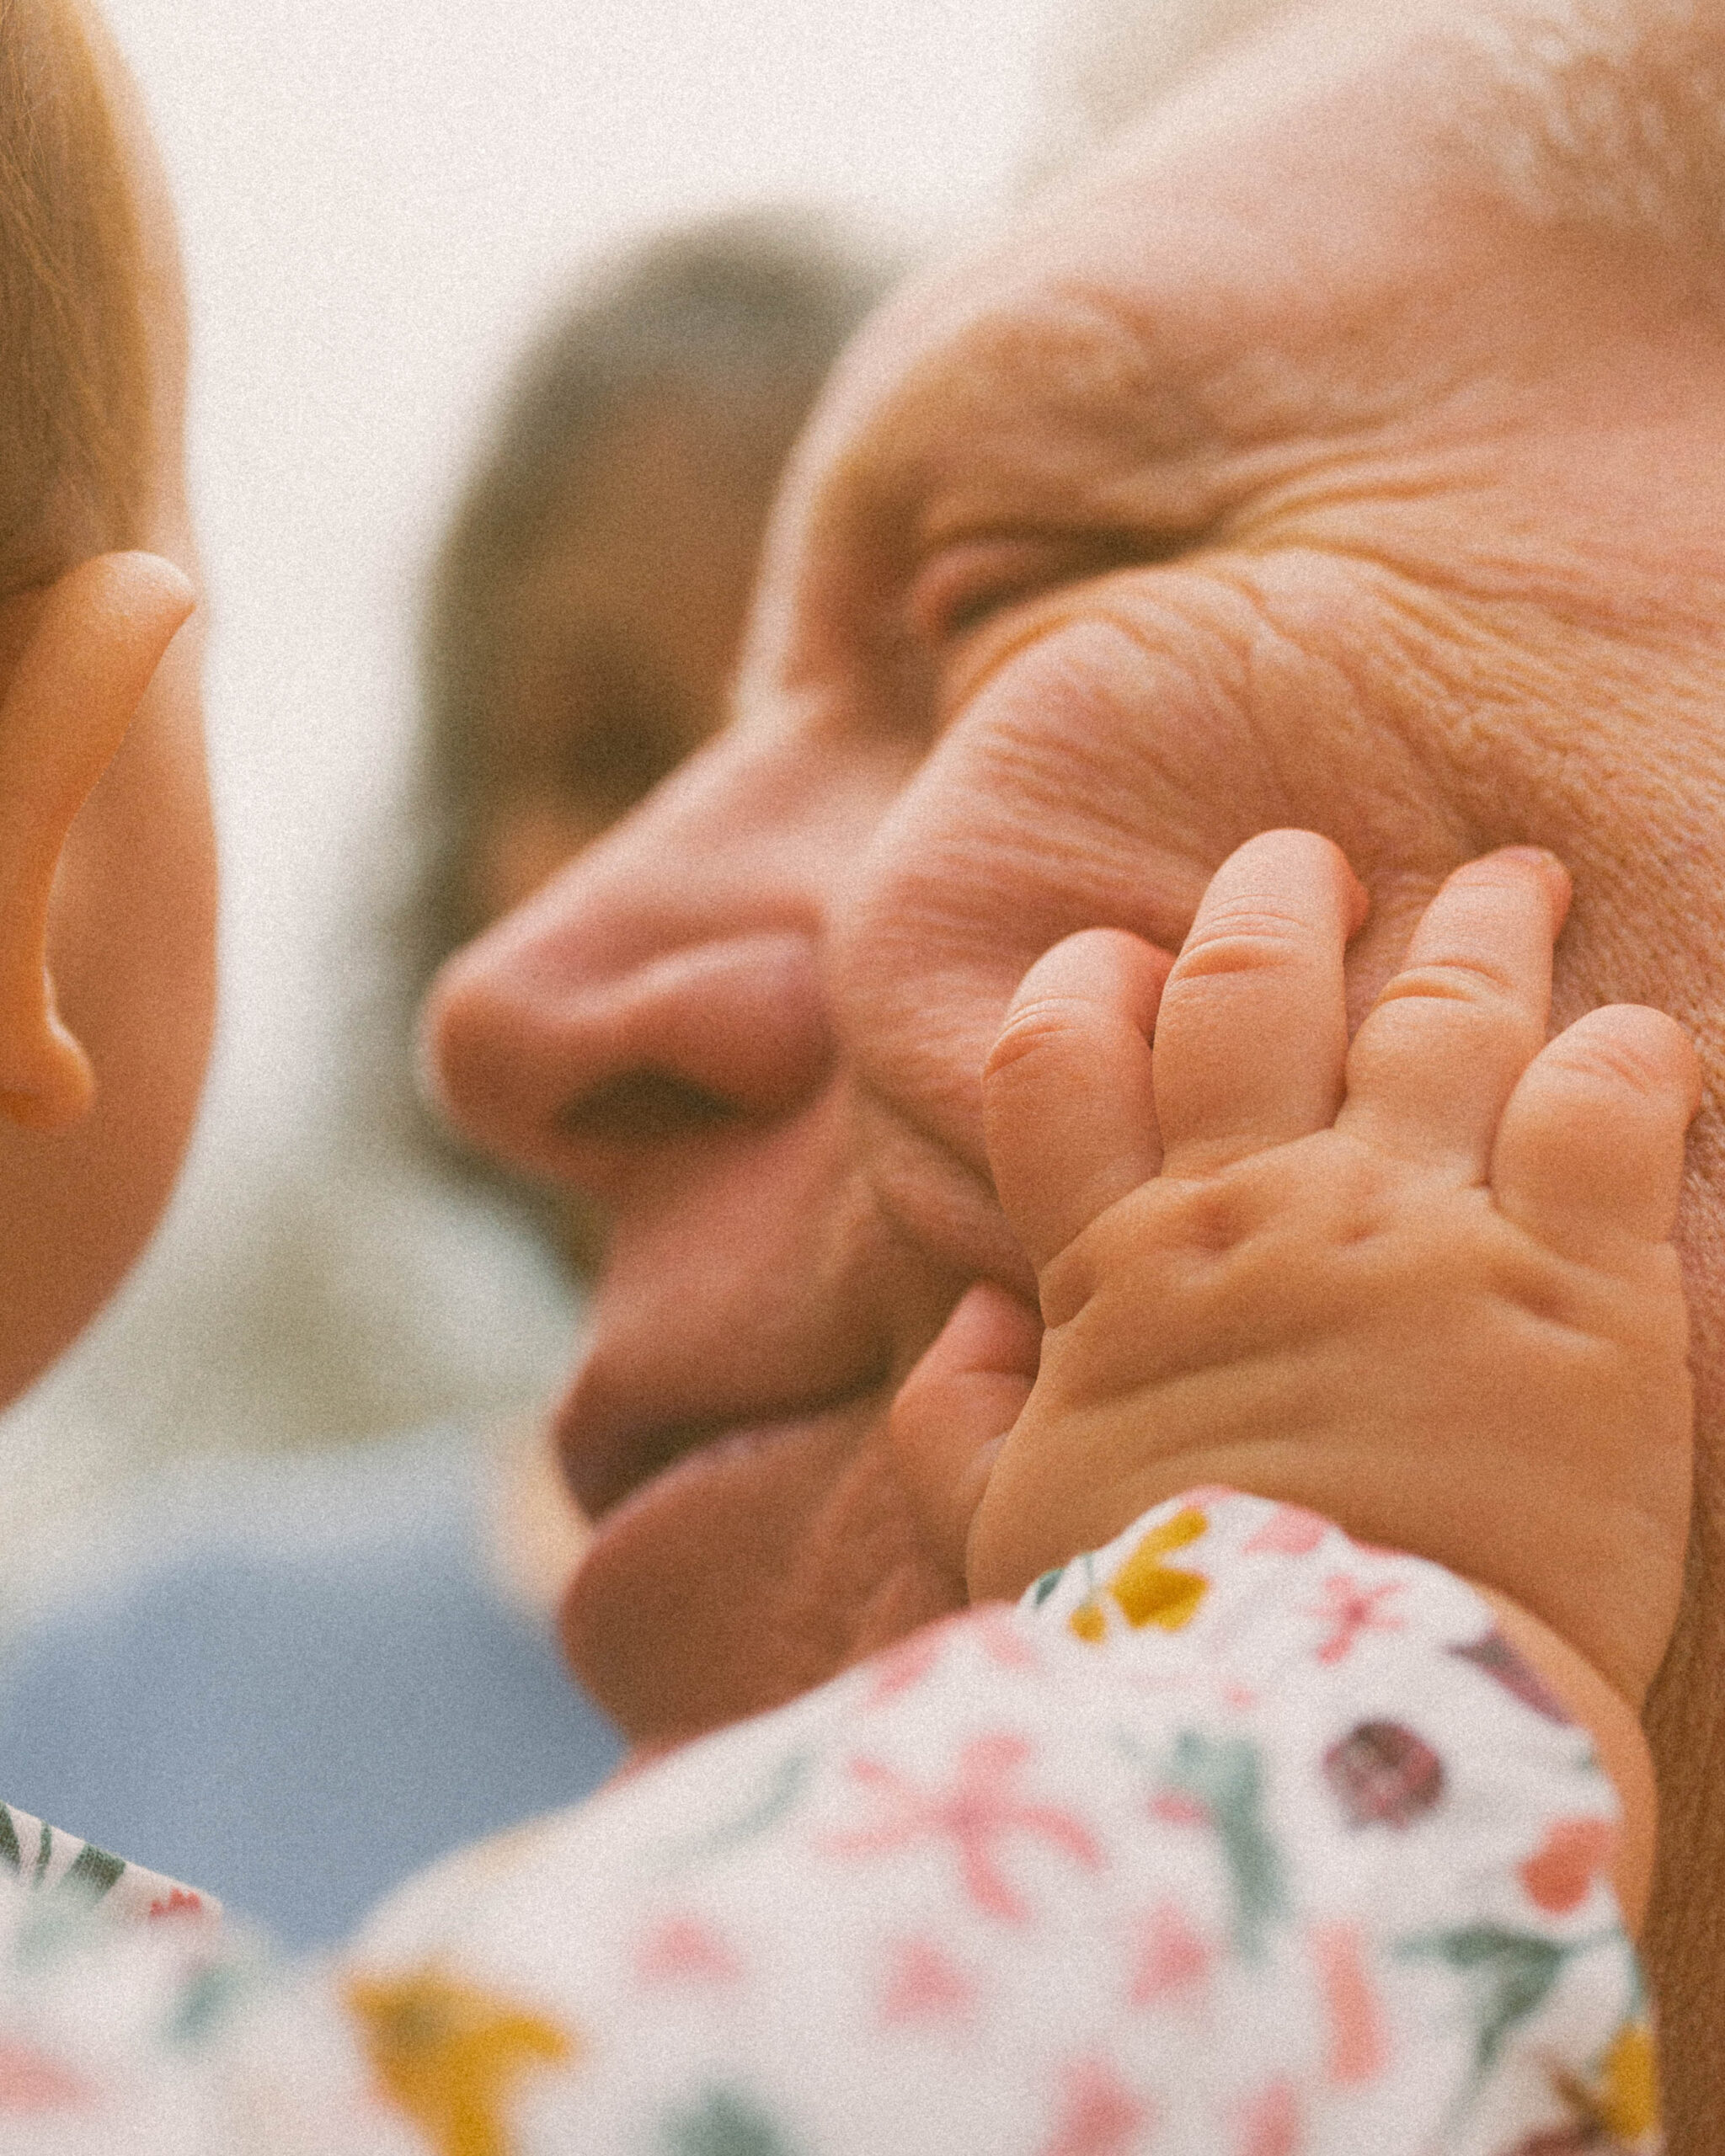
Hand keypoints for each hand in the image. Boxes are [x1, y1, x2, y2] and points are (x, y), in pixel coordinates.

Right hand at [890, 830, 1699, 1716]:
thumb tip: (976, 1312)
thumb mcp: (1005, 1536)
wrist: (1340, 1739)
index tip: (1118, 958)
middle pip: (1250, 989)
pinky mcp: (1576, 1287)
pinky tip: (1641, 1033)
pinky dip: (1628, 1052)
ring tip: (1510, 878)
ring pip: (1444, 1008)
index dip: (1085, 985)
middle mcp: (1261, 1213)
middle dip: (1273, 900)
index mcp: (1122, 1269)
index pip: (1064, 1057)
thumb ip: (954, 1415)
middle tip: (1305, 861)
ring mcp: (1419, 1232)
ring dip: (1478, 927)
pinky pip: (1608, 1107)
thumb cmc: (1159, 1644)